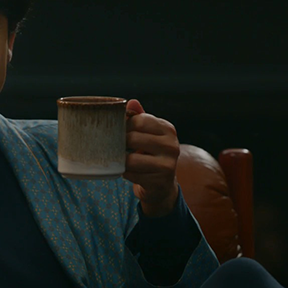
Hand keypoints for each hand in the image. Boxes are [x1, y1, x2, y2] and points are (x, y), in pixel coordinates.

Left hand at [122, 99, 180, 216]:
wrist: (162, 185)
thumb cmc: (151, 154)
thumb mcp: (148, 134)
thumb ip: (139, 117)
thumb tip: (131, 102)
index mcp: (168, 129)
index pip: (139, 120)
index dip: (123, 125)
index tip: (119, 131)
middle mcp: (172, 146)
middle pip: (133, 138)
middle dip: (120, 143)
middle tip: (116, 146)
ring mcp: (168, 165)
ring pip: (130, 159)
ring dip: (121, 160)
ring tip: (122, 159)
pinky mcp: (159, 182)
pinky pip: (131, 175)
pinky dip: (125, 173)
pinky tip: (129, 172)